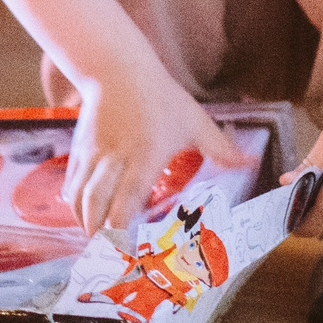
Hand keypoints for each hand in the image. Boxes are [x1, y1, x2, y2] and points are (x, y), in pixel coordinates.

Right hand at [61, 64, 248, 234]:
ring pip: (78, 196)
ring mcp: (93, 154)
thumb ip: (220, 148)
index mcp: (144, 155)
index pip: (128, 199)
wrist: (117, 69)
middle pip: (96, 204)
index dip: (122, 228)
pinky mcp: (79, 149)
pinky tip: (82, 213)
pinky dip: (73, 202)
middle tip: (107, 253)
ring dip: (83, 222)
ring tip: (94, 237)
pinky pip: (70, 183)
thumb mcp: (194, 120)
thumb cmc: (160, 96)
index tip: (129, 248)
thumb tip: (251, 164)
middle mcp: (114, 158)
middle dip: (98, 233)